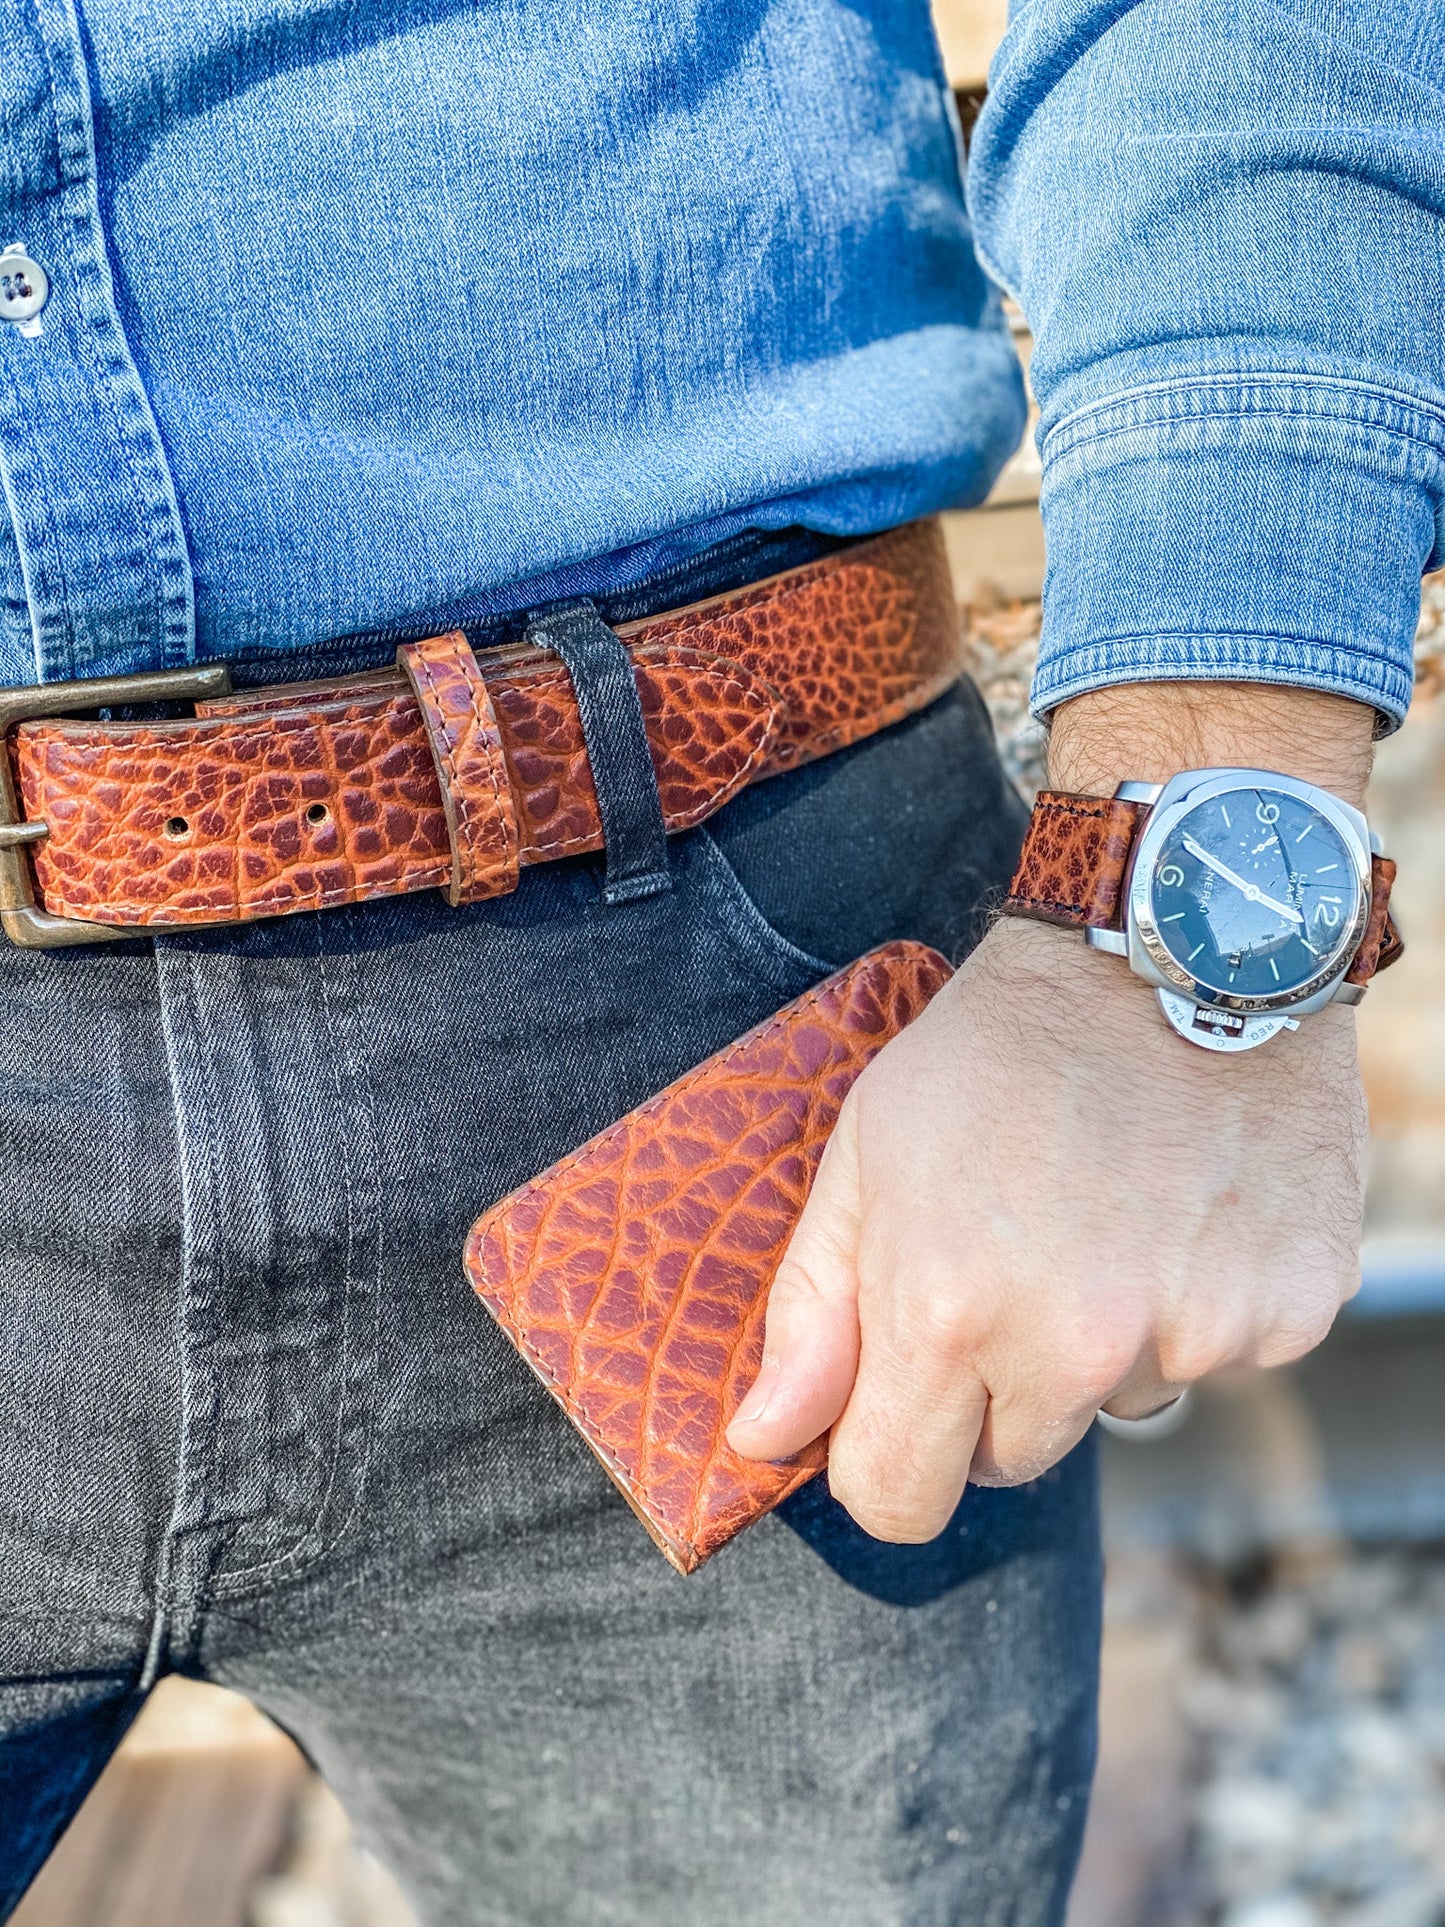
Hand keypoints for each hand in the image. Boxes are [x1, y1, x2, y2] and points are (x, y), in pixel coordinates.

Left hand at [727, 680, 1375, 1541]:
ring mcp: (1194, 1332)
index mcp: (946, 1312)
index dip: (882, 1460)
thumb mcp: (867, 1153)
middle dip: (993, 1388)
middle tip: (1010, 1259)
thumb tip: (762, 1443)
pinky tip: (1183, 1207)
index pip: (895, 1500)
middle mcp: (1076, 1345)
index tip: (893, 1407)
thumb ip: (812, 1309)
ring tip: (1105, 1213)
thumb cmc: (996, 1048)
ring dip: (1103, 1343)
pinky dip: (1198, 1306)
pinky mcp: (1289, 1310)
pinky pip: (1219, 1360)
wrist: (1171, 944)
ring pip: (1119, 1406)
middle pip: (1010, 1458)